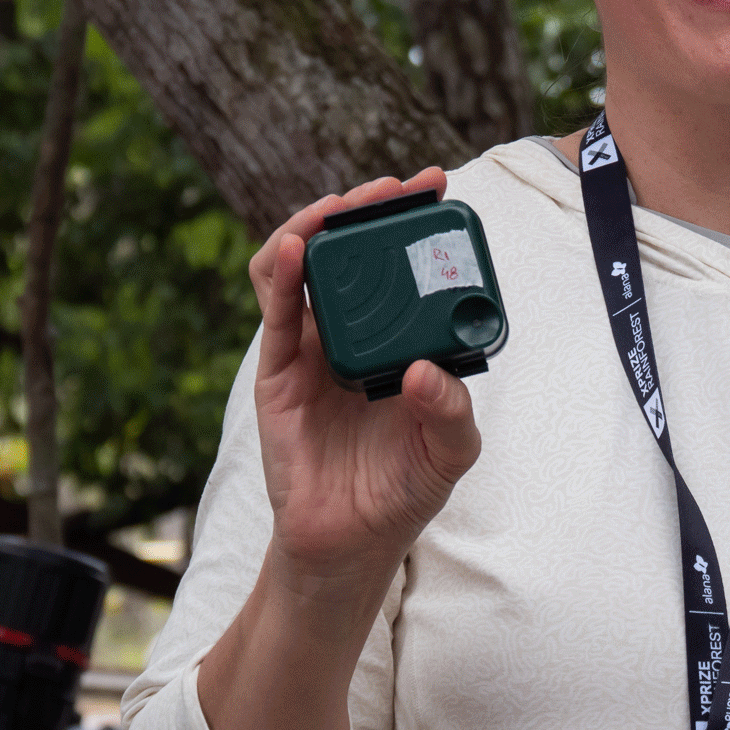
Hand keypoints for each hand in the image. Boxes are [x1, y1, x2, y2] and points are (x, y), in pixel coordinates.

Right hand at [247, 170, 482, 605]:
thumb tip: (424, 370)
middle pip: (351, 251)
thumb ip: (451, 413)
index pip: (403, 264)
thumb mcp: (450, 453)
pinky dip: (281, 273)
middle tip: (395, 185)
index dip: (414, 221)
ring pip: (303, 266)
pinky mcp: (278, 372)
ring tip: (341, 205)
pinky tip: (293, 248)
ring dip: (317, 225)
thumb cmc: (403, 491)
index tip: (437, 187)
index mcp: (400, 339)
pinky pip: (277, 312)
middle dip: (369, 209)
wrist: (349, 544)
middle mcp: (355, 333)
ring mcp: (313, 347)